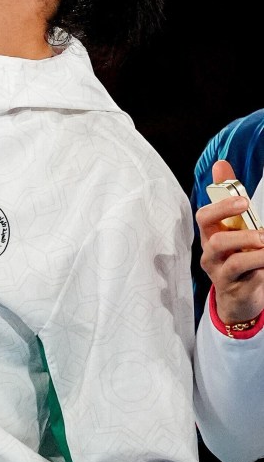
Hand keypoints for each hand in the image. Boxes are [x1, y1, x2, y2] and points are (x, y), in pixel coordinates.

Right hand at [196, 159, 263, 323]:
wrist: (237, 297)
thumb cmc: (235, 254)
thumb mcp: (232, 227)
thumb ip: (227, 196)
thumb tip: (220, 163)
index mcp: (209, 234)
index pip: (204, 217)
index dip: (221, 208)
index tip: (243, 200)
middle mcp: (210, 254)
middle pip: (217, 241)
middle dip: (241, 235)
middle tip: (262, 233)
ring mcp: (221, 274)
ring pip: (234, 263)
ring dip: (256, 254)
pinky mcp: (235, 291)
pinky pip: (251, 279)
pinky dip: (263, 270)